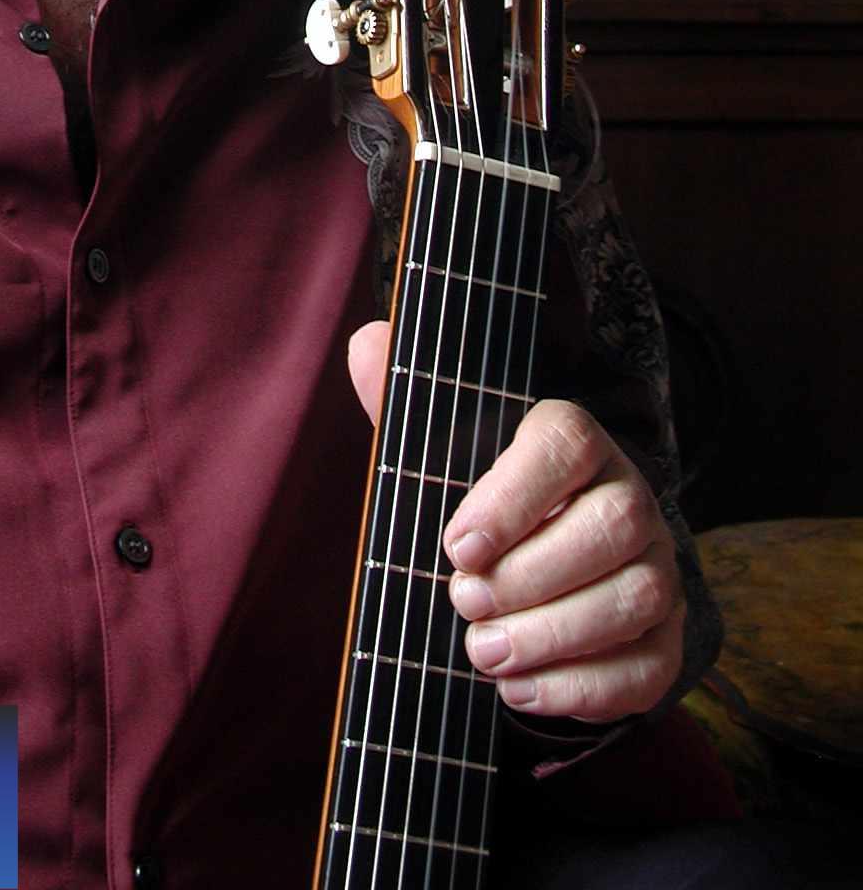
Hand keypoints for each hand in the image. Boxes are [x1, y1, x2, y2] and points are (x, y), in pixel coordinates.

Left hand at [347, 320, 685, 723]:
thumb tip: (368, 344)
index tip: (456, 544)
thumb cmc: (480, 502)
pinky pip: (649, 666)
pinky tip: (520, 690)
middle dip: (532, 575)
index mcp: (576, 439)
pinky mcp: (665, 637)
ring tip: (483, 652)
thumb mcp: (437, 450)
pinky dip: (582, 687)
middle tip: (463, 602)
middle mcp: (631, 496)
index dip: (514, 496)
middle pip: (613, 525)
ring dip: (554, 635)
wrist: (534, 565)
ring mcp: (657, 566)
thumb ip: (402, 401)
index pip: (566, 444)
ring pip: (636, 597)